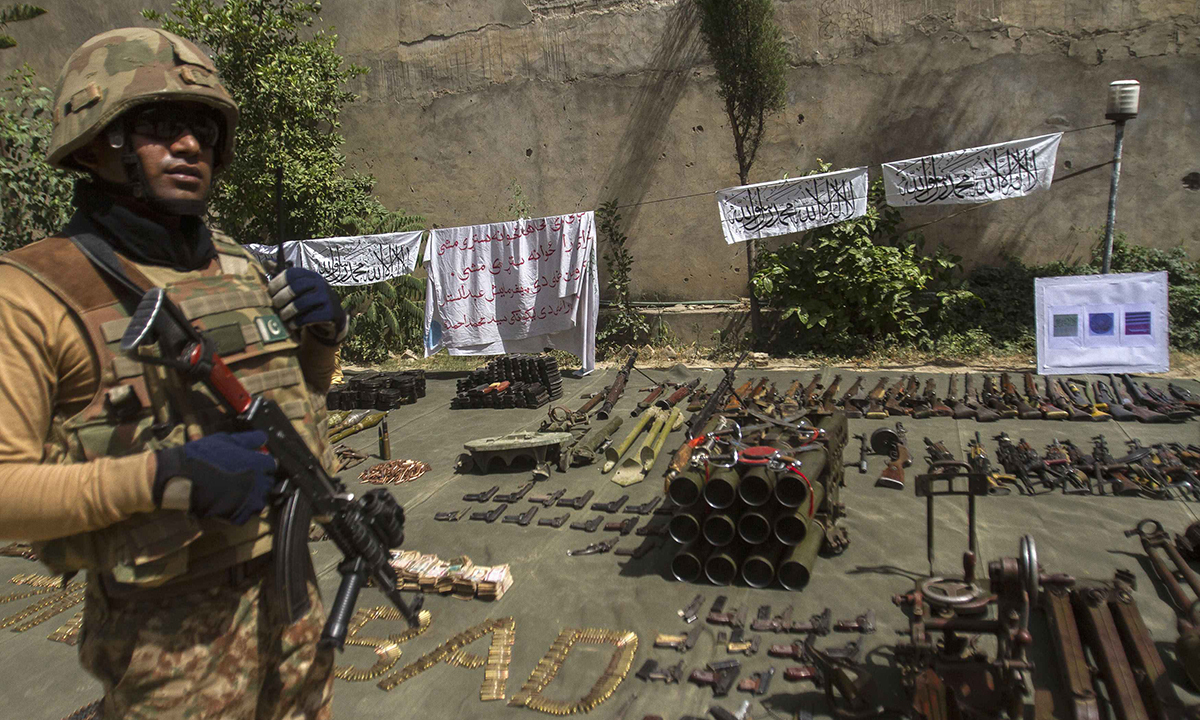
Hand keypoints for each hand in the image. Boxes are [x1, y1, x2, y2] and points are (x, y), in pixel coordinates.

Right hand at [154, 431, 277, 524]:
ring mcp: (250, 501)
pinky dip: (241, 509)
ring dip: (252, 496)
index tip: (251, 464)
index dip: (260, 464)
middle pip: (268, 483)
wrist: (183, 477)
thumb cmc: (204, 455)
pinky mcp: (240, 516)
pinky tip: (229, 501)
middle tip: (241, 477)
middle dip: (258, 480)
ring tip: (235, 490)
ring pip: (260, 500)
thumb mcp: (227, 440)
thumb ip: (249, 440)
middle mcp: (260, 484)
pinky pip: (247, 514)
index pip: (271, 465)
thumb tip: (264, 438)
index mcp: (259, 464)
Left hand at [267, 268, 347, 344]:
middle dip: (281, 298)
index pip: (291, 273)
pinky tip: (292, 325)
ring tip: (281, 318)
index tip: (269, 292)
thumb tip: (265, 262)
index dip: (277, 282)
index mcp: (310, 276)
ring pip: (301, 303)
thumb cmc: (310, 301)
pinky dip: (297, 322)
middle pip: (295, 287)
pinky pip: (310, 317)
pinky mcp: (331, 313)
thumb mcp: (299, 288)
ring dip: (287, 312)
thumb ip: (283, 277)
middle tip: (274, 306)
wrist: (332, 318)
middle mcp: (320, 284)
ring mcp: (327, 298)